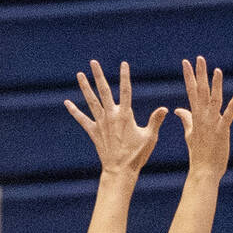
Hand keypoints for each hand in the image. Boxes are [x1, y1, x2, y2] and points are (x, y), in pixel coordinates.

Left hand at [64, 60, 166, 174]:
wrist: (120, 170)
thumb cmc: (137, 155)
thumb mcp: (150, 137)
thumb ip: (156, 121)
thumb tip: (165, 108)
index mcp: (125, 115)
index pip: (125, 91)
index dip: (125, 76)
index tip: (124, 64)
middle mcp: (111, 116)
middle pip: (104, 91)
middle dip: (98, 76)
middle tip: (93, 62)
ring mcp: (100, 123)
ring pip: (91, 101)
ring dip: (84, 87)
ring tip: (79, 75)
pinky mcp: (93, 132)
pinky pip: (82, 119)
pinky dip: (74, 111)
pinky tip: (67, 102)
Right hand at [175, 56, 232, 177]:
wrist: (204, 170)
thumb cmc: (198, 154)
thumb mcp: (190, 134)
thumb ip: (186, 120)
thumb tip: (178, 109)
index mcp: (196, 116)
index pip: (191, 92)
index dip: (189, 76)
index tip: (186, 62)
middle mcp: (203, 117)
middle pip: (201, 91)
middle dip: (200, 74)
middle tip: (199, 58)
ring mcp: (213, 124)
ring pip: (214, 100)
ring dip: (216, 85)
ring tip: (217, 70)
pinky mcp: (223, 132)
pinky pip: (228, 117)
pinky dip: (232, 107)